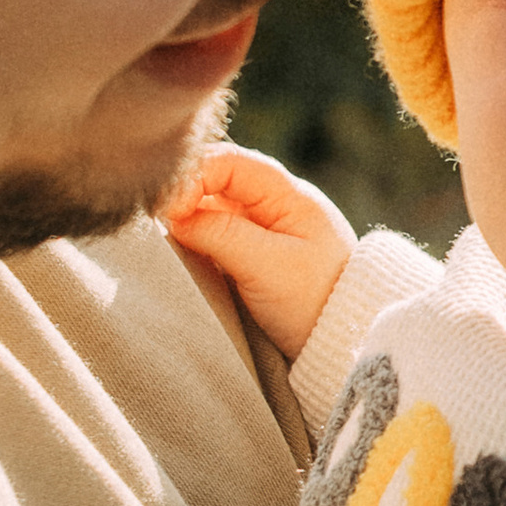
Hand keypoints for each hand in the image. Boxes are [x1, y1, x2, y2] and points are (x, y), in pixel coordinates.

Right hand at [163, 146, 354, 357]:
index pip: (228, 161)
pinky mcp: (250, 254)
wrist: (345, 344)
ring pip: (209, 208)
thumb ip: (220, 233)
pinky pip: (212, 234)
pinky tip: (179, 254)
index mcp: (288, 194)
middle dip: (183, 196)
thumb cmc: (315, 303)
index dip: (192, 176)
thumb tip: (174, 214)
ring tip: (167, 243)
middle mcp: (272, 203)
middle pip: (214, 180)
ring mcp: (260, 228)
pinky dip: (193, 240)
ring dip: (185, 220)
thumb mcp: (268, 267)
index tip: (170, 211)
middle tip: (159, 226)